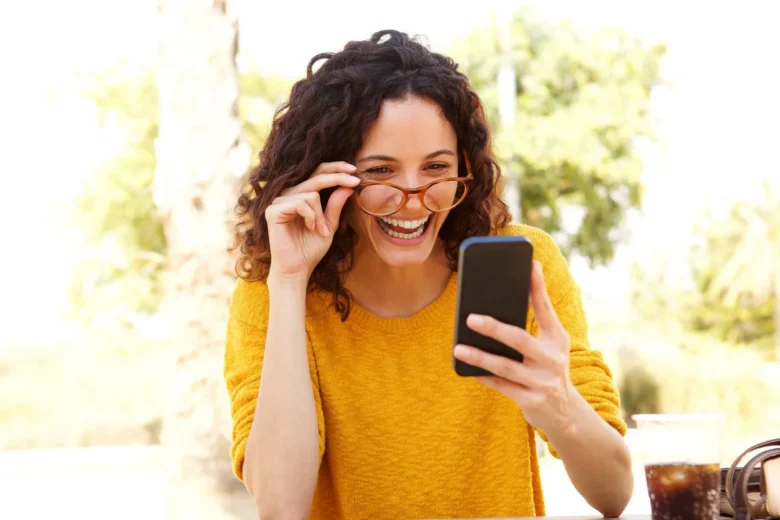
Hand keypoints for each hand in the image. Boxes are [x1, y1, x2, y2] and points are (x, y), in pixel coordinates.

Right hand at [265, 162, 359, 280]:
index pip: (318, 174)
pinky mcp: (273, 210)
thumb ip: (336, 205)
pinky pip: (301, 202)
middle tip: (355, 181)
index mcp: (301, 195)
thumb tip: (348, 185)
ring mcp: (279, 201)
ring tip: (319, 230)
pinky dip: (311, 216)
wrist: (297, 268)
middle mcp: (288, 195)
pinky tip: (310, 227)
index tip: (355, 171)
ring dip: (321, 215)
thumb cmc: (311, 249)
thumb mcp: (329, 224)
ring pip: (312, 194)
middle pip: (316, 176)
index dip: (336, 169)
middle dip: (338, 178)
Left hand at [453, 261, 574, 433]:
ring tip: (458, 349)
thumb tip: (502, 298)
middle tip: (470, 318)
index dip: (538, 287)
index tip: (530, 264)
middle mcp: (552, 359)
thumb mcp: (550, 344)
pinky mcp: (531, 401)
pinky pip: (502, 386)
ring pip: (506, 366)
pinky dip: (484, 377)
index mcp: (557, 338)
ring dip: (480, 357)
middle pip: (520, 340)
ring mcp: (542, 381)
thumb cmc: (548, 367)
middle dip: (494, 328)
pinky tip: (466, 369)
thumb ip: (533, 323)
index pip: (545, 309)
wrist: (565, 412)